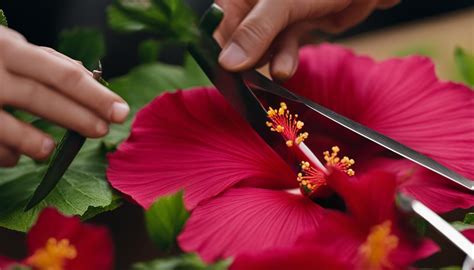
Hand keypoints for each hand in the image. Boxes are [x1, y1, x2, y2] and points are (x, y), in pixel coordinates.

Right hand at [0, 26, 129, 166]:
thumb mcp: (12, 49)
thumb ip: (48, 62)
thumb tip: (92, 78)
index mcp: (9, 49)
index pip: (63, 74)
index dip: (96, 95)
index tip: (121, 111)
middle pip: (43, 98)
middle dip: (79, 118)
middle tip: (102, 130)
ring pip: (7, 127)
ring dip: (34, 142)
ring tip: (50, 151)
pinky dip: (6, 155)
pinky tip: (16, 155)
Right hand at [215, 0, 398, 79]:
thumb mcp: (285, 3)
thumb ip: (256, 30)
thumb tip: (228, 64)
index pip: (217, 22)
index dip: (217, 48)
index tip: (222, 74)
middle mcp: (255, 3)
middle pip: (236, 37)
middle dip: (243, 61)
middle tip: (245, 84)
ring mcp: (275, 14)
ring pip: (259, 46)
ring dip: (267, 63)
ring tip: (280, 72)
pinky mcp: (294, 24)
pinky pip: (281, 47)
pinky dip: (284, 59)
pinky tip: (285, 70)